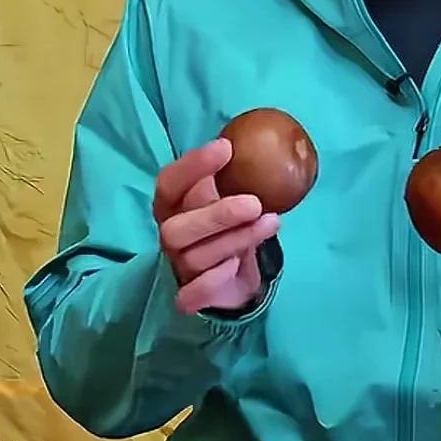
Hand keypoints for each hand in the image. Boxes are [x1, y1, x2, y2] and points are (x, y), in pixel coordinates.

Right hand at [154, 138, 278, 315]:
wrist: (235, 277)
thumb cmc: (229, 227)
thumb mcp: (230, 198)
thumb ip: (235, 177)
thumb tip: (264, 143)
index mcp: (172, 206)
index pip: (169, 183)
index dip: (192, 166)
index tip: (226, 148)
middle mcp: (171, 235)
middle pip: (176, 228)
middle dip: (216, 215)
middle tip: (254, 203)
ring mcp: (179, 267)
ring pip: (195, 257)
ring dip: (235, 239)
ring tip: (270, 223)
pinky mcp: (191, 296)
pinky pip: (192, 294)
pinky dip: (213, 280)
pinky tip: (237, 265)